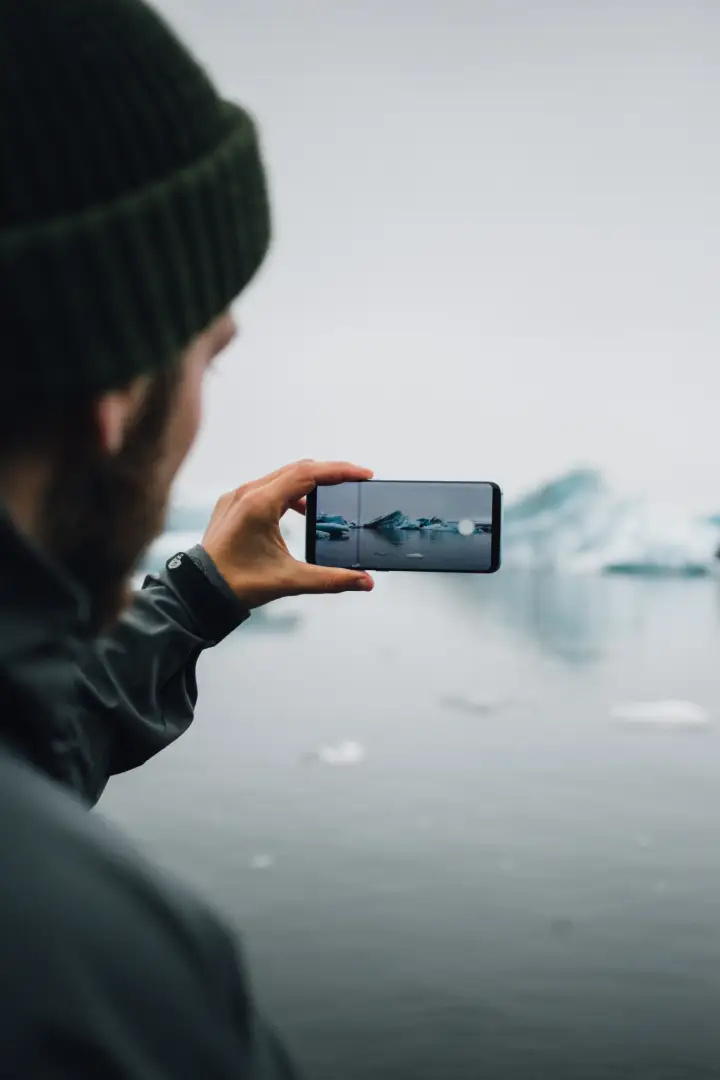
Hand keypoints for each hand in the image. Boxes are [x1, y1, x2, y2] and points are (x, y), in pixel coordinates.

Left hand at [201, 460, 374, 608]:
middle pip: (297, 469)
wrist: (199, 591)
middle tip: (356, 480)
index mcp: (260, 503)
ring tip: (334, 495)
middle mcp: (248, 493)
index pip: (307, 474)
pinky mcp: (233, 504)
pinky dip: (290, 492)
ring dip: (310, 482)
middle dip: (330, 473)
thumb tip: (365, 581)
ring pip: (282, 477)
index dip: (339, 471)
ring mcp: (238, 496)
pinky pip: (268, 487)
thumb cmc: (238, 584)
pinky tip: (303, 510)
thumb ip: (331, 579)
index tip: (364, 474)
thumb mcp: (289, 581)